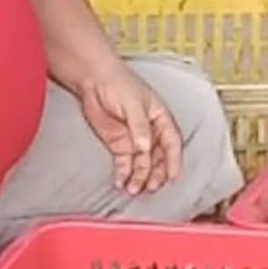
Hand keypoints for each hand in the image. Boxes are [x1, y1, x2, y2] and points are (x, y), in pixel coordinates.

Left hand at [76, 60, 182, 195]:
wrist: (93, 80)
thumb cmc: (119, 83)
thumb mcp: (134, 103)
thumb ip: (140, 127)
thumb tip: (145, 148)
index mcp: (160, 118)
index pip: (172, 143)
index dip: (174, 161)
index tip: (173, 177)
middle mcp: (150, 132)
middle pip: (158, 158)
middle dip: (155, 173)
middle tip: (150, 187)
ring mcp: (134, 139)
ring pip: (141, 164)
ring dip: (139, 177)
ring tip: (133, 188)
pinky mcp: (118, 145)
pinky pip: (124, 163)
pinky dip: (123, 173)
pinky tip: (121, 181)